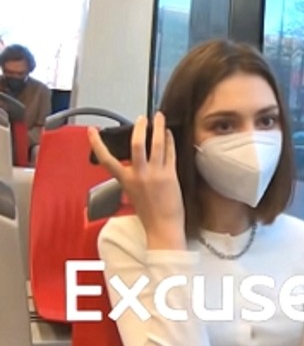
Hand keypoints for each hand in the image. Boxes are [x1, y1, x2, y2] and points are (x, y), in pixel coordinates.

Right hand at [88, 113, 185, 249]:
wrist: (162, 227)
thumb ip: (131, 178)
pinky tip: (169, 134)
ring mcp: (155, 174)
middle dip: (139, 127)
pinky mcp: (170, 175)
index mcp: (125, 180)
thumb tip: (134, 166)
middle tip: (142, 118)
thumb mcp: (132, 195)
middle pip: (136, 144)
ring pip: (156, 144)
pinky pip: (170, 153)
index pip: (106, 159)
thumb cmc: (149, 214)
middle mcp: (138, 175)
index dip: (97, 144)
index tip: (92, 131)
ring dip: (158, 128)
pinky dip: (169, 141)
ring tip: (160, 117)